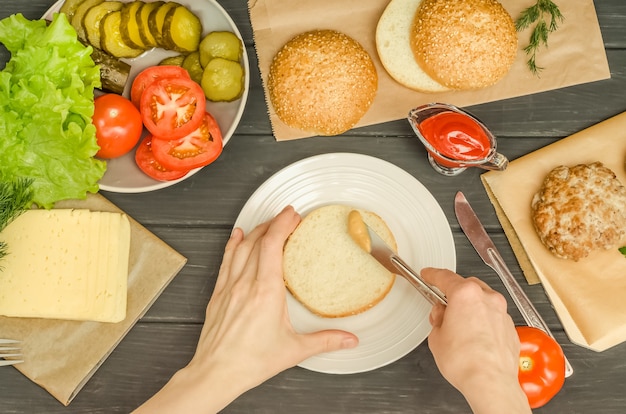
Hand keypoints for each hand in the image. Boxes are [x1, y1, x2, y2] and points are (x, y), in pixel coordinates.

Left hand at [134, 206, 357, 412]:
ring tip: (268, 223)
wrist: (217, 372)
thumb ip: (325, 340)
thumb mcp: (294, 350)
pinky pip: (226, 261)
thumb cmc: (250, 362)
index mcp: (266, 291)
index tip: (292, 216)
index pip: (273, 245)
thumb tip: (349, 339)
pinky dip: (233, 245)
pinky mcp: (218, 295)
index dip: (283, 225)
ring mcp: (229, 287)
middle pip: (258, 241)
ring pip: (241, 248)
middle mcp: (245, 284)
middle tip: (287, 217)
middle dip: (274, 223)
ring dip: (256, 231)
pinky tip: (237, 237)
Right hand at [421, 268, 530, 413]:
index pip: (444, 277)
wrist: (490, 382)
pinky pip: (493, 318)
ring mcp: (501, 313)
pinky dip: (483, 322)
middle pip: (467, 287)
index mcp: (465, 294)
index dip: (432, 275)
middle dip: (453, 295)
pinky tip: (475, 338)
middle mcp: (487, 298)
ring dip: (470, 309)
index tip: (428, 274)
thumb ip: (438, 319)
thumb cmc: (465, 361)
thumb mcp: (436, 337)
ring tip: (459, 329)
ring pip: (482, 302)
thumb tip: (442, 316)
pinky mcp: (510, 328)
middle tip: (442, 310)